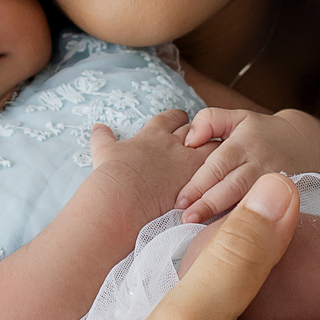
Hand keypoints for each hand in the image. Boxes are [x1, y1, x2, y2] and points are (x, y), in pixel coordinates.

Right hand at [87, 109, 211, 235]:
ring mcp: (188, 166)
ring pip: (213, 150)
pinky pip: (218, 178)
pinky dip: (220, 180)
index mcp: (153, 135)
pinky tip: (221, 185)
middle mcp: (174, 146)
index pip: (173, 118)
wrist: (119, 200)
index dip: (179, 120)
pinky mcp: (197, 187)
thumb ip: (103, 138)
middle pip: (198, 131)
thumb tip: (97, 127)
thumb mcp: (103, 151)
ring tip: (219, 162)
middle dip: (203, 135)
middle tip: (204, 143)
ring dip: (216, 155)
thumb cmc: (110, 176)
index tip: (181, 123)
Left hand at [176, 108, 319, 221]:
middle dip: (209, 203)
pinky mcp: (286, 197)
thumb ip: (209, 121)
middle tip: (187, 218)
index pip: (219, 164)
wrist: (305, 143)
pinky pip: (266, 212)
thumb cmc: (261, 132)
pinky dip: (248, 224)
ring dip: (225, 217)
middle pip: (233, 185)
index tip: (181, 200)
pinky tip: (230, 236)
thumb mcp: (236, 116)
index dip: (199, 183)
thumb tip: (189, 140)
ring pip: (249, 200)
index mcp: (243, 143)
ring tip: (201, 227)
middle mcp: (259, 163)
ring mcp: (274, 182)